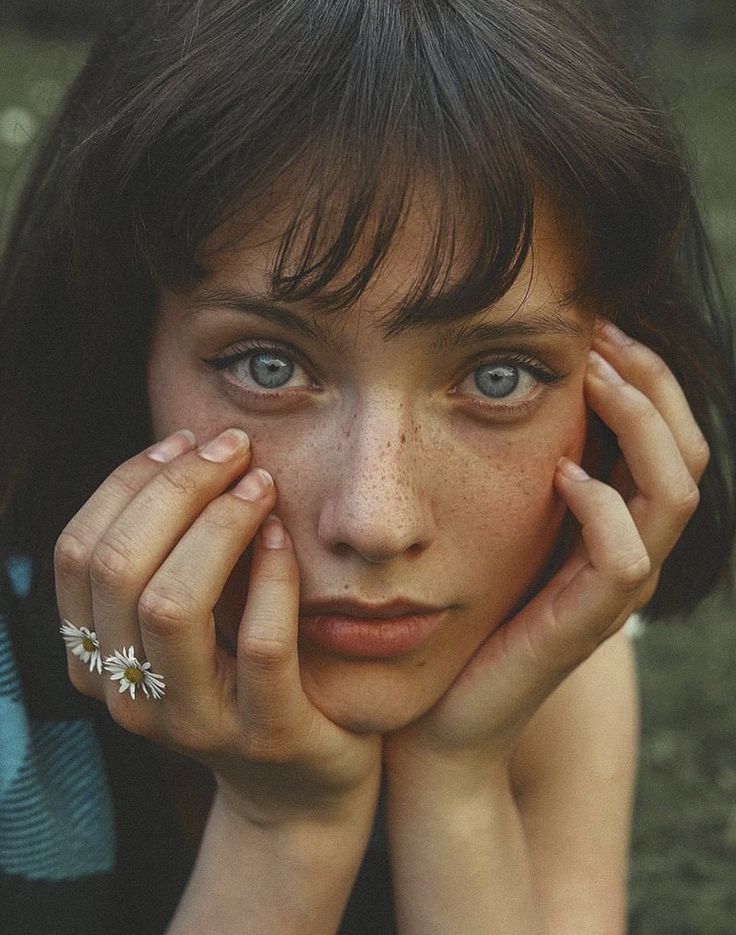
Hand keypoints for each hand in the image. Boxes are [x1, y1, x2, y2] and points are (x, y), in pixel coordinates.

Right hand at [54, 428, 380, 825]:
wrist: (299, 786)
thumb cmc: (245, 678)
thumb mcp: (192, 621)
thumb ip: (173, 556)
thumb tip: (185, 451)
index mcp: (95, 658)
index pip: (78, 553)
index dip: (126, 484)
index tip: (182, 441)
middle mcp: (129, 695)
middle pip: (119, 568)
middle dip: (175, 488)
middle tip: (231, 447)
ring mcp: (194, 723)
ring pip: (173, 606)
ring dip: (217, 525)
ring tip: (259, 482)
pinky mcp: (266, 736)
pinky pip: (261, 646)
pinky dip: (271, 577)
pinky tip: (283, 536)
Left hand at [385, 321, 708, 769]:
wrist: (440, 713)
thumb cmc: (461, 613)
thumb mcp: (492, 523)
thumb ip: (516, 470)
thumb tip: (501, 387)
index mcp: (612, 522)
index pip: (666, 436)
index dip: (644, 374)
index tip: (597, 323)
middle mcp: (627, 552)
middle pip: (688, 452)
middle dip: (652, 382)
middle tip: (604, 333)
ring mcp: (612, 592)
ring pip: (674, 494)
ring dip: (641, 426)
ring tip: (594, 378)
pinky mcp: (583, 626)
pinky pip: (623, 558)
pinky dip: (605, 507)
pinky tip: (564, 473)